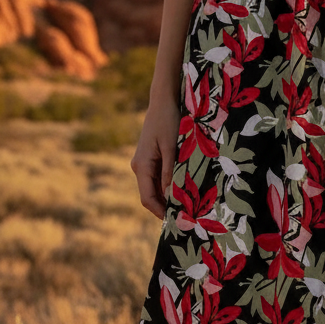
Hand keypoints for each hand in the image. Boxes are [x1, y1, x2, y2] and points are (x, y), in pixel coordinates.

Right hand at [130, 93, 179, 220]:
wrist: (163, 102)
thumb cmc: (168, 121)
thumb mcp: (172, 147)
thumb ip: (170, 172)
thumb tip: (170, 195)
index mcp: (142, 166)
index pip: (147, 198)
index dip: (160, 212)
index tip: (176, 222)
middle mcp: (139, 167)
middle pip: (150, 196)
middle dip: (165, 208)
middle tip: (184, 218)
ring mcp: (144, 163)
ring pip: (154, 189)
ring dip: (167, 198)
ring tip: (185, 207)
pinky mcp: (150, 159)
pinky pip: (158, 179)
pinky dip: (168, 188)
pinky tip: (181, 191)